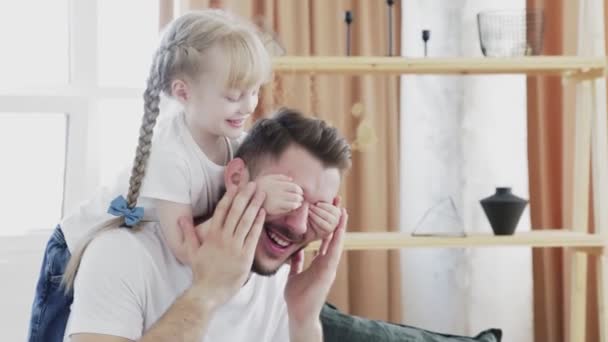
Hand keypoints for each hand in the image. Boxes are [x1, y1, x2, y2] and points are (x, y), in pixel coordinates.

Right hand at [178, 182, 265, 310]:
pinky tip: (263, 212)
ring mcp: (235, 246)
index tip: (236, 185)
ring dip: (255, 205)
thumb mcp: (192, 251)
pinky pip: (253, 236)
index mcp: (212, 235)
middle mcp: (224, 238)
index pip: (221, 210)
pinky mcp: (245, 256)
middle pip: (236, 211)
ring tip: (261, 194)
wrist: (209, 291)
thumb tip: (181, 219)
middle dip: (245, 196)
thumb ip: (188, 233)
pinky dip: (259, 223)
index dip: (229, 196)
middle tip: (253, 184)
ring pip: (246, 221)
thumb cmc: (201, 272)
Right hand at [256, 174, 302, 215]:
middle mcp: (278, 192)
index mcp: (278, 184)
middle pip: (296, 196)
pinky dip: (291, 208)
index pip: (295, 187)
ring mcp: (276, 201)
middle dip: (300, 197)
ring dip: (298, 204)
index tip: (300, 192)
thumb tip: (291, 179)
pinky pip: (287, 209)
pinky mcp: (274, 210)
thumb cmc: (258, 187)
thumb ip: (279, 177)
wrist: (247, 198)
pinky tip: (291, 208)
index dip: (300, 190)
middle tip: (300, 199)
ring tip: (297, 204)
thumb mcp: (267, 177)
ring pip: (294, 203)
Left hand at [284, 208, 346, 326]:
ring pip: (336, 241)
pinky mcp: (328, 272)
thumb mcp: (294, 273)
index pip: (324, 237)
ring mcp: (329, 266)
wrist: (299, 313)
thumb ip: (297, 262)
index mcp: (319, 261)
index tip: (327, 206)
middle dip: (335, 218)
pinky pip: (333, 252)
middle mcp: (326, 262)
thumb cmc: (297, 296)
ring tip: (342, 209)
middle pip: (333, 235)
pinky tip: (339, 228)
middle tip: (337, 199)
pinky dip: (337, 239)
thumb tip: (295, 250)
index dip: (327, 222)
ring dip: (340, 225)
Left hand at [308, 196, 341, 237]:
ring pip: (323, 223)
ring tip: (308, 212)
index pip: (334, 210)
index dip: (325, 206)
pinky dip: (313, 222)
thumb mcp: (325, 207)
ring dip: (314, 216)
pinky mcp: (323, 234)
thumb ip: (332, 202)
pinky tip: (309, 218)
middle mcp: (336, 223)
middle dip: (318, 211)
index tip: (317, 203)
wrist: (312, 225)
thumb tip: (339, 197)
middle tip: (310, 206)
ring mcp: (330, 230)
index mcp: (338, 214)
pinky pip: (318, 228)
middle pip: (328, 217)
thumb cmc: (319, 213)